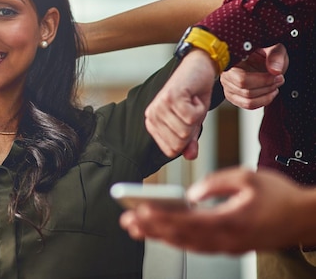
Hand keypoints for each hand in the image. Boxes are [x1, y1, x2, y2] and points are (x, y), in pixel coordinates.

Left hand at [119, 167, 315, 253]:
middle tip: (126, 222)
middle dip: (151, 229)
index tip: (139, 212)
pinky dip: (176, 240)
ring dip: (160, 236)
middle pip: (182, 236)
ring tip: (136, 228)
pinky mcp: (230, 246)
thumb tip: (192, 192)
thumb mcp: (248, 177)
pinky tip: (162, 233)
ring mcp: (229, 246)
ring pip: (187, 244)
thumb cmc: (279, 196)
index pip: (187, 221)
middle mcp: (227, 239)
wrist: (304, 218)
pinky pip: (197, 246)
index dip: (161, 218)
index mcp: (231, 221)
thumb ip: (216, 182)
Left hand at [144, 49, 216, 159]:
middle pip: (178, 142)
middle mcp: (152, 115)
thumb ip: (189, 141)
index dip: (186, 140)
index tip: (187, 121)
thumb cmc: (194, 95)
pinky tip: (193, 96)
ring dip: (196, 116)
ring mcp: (160, 106)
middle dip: (192, 129)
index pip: (170, 150)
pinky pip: (191, 117)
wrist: (199, 68)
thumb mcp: (192, 123)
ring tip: (191, 102)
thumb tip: (190, 157)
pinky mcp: (171, 97)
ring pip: (185, 131)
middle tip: (190, 110)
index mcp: (153, 123)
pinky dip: (199, 107)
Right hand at [220, 44, 286, 108]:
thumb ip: (275, 56)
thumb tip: (275, 71)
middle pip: (245, 91)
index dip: (262, 80)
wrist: (261, 59)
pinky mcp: (232, 95)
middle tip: (279, 80)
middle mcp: (225, 74)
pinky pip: (246, 105)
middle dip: (267, 87)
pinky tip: (269, 93)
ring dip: (266, 96)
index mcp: (231, 61)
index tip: (277, 75)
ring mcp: (227, 86)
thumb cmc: (264, 53)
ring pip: (247, 101)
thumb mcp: (273, 48)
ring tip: (275, 86)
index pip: (242, 78)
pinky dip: (262, 102)